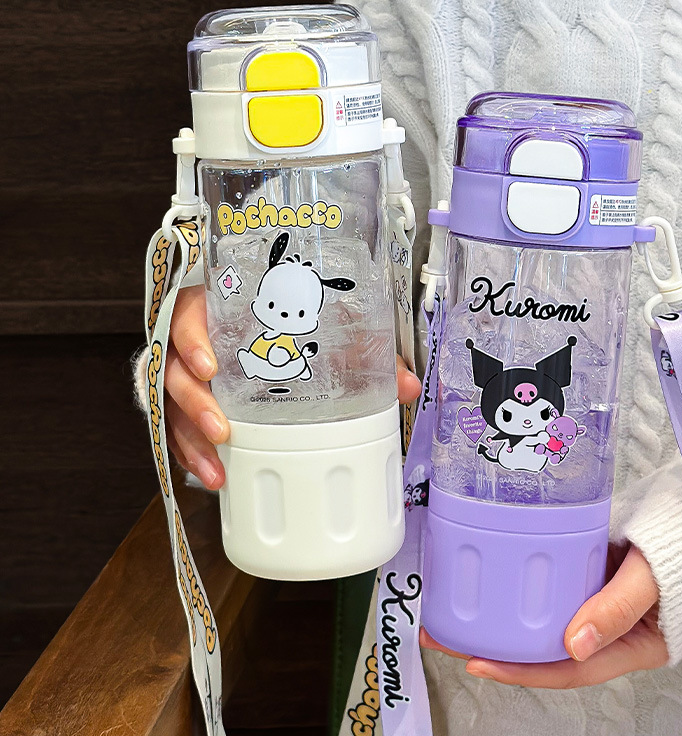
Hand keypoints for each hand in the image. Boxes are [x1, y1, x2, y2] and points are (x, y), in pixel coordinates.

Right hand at [164, 286, 421, 489]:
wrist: (267, 307)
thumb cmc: (290, 313)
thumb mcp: (322, 322)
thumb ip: (363, 349)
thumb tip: (407, 387)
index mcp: (216, 307)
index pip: (187, 316)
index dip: (190, 339)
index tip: (208, 366)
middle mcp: (192, 340)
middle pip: (172, 369)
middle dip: (194, 403)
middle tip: (223, 429)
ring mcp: (185, 372)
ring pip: (171, 405)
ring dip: (191, 437)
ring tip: (217, 467)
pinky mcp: (186, 400)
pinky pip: (177, 427)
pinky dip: (192, 453)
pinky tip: (213, 476)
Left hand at [420, 544, 667, 687]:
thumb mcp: (653, 581)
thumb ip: (617, 609)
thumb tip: (572, 645)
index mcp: (625, 646)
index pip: (564, 669)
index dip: (519, 671)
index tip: (476, 662)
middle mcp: (604, 629)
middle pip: (543, 648)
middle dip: (494, 646)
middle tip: (442, 636)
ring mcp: (593, 600)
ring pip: (542, 618)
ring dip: (501, 616)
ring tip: (453, 610)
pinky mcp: (587, 573)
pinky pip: (549, 586)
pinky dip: (521, 587)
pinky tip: (491, 579)